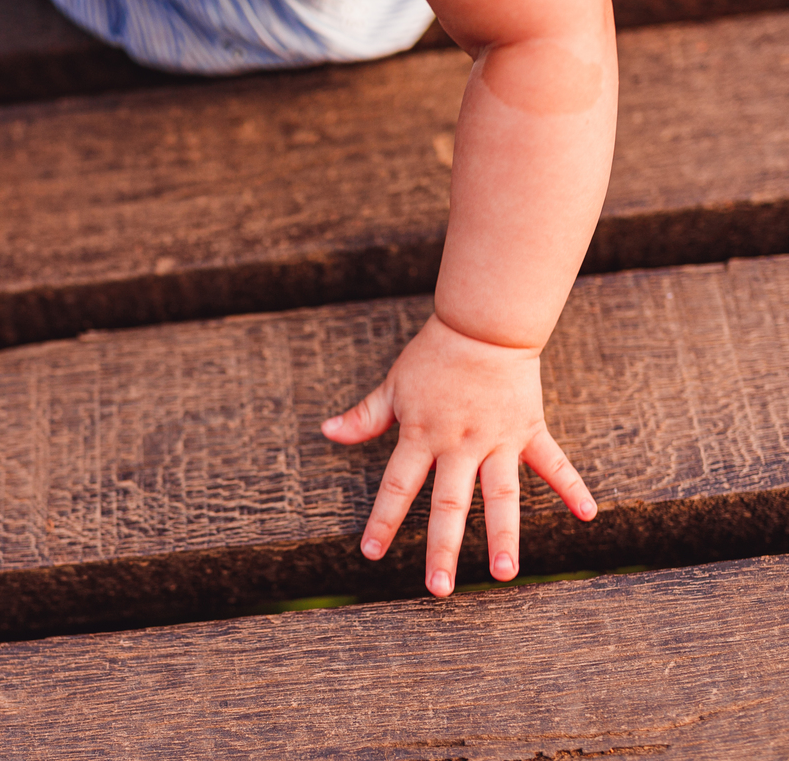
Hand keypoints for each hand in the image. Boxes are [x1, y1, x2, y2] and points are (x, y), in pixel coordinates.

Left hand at [321, 314, 595, 596]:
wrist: (482, 325)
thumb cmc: (434, 356)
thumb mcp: (393, 386)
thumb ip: (364, 417)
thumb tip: (327, 431)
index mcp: (421, 436)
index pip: (398, 486)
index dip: (384, 520)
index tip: (372, 554)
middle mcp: (459, 445)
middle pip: (449, 504)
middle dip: (442, 548)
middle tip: (438, 589)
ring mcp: (497, 440)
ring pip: (500, 496)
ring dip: (502, 536)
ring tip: (504, 575)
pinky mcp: (528, 430)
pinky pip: (553, 463)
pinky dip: (572, 487)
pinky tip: (588, 516)